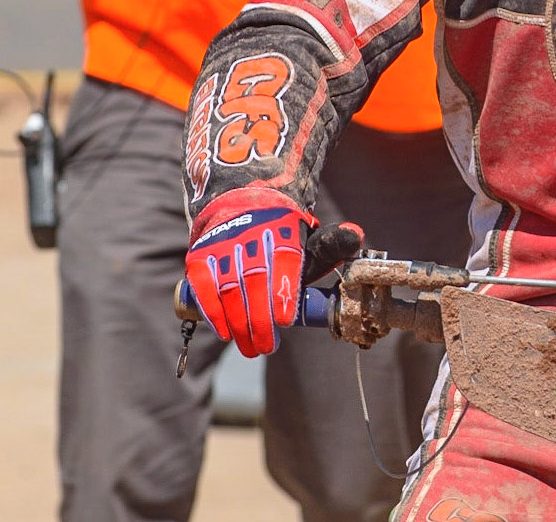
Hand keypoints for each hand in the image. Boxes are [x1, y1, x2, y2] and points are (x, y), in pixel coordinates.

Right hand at [185, 193, 314, 356]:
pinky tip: (224, 333)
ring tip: (250, 348)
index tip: (285, 321)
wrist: (240, 206)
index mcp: (283, 227)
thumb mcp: (307, 237)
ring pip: (228, 287)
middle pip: (254, 279)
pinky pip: (203, 287)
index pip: (284, 260)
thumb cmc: (282, 235)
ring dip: (238, 322)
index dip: (283, 291)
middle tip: (268, 347)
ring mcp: (222, 244)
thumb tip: (355, 236)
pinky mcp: (200, 256)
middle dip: (260, 317)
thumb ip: (330, 245)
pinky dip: (213, 312)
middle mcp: (250, 233)